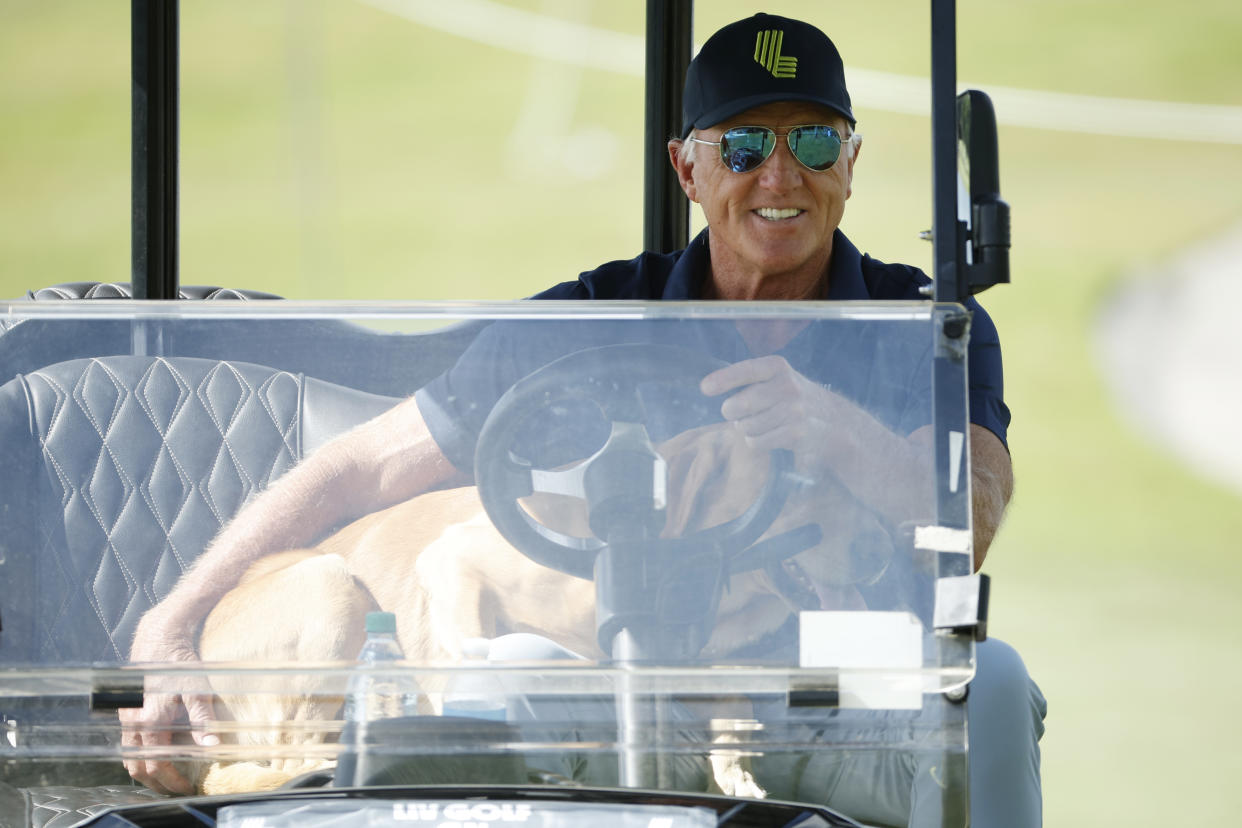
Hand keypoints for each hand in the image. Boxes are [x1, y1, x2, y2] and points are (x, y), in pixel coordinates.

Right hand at [120, 615, 218, 794]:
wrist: (159, 639)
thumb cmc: (181, 664)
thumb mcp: (198, 689)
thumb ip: (204, 719)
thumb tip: (213, 746)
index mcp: (150, 721)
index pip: (157, 763)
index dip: (172, 780)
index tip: (187, 786)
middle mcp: (132, 723)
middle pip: (138, 767)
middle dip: (156, 783)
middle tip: (175, 788)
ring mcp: (125, 718)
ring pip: (128, 757)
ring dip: (144, 772)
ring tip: (165, 779)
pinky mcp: (124, 712)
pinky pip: (126, 744)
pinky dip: (137, 757)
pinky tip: (152, 756)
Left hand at [701, 355, 834, 474]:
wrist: (833, 420)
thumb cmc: (792, 398)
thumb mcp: (776, 379)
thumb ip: (748, 380)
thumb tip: (708, 386)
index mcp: (777, 367)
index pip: (746, 370)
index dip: (723, 379)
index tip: (705, 388)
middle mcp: (787, 386)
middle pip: (737, 405)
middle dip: (731, 412)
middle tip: (738, 413)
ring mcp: (793, 410)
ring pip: (745, 426)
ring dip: (746, 428)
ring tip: (761, 423)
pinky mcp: (796, 434)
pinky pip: (756, 442)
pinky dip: (756, 442)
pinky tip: (770, 435)